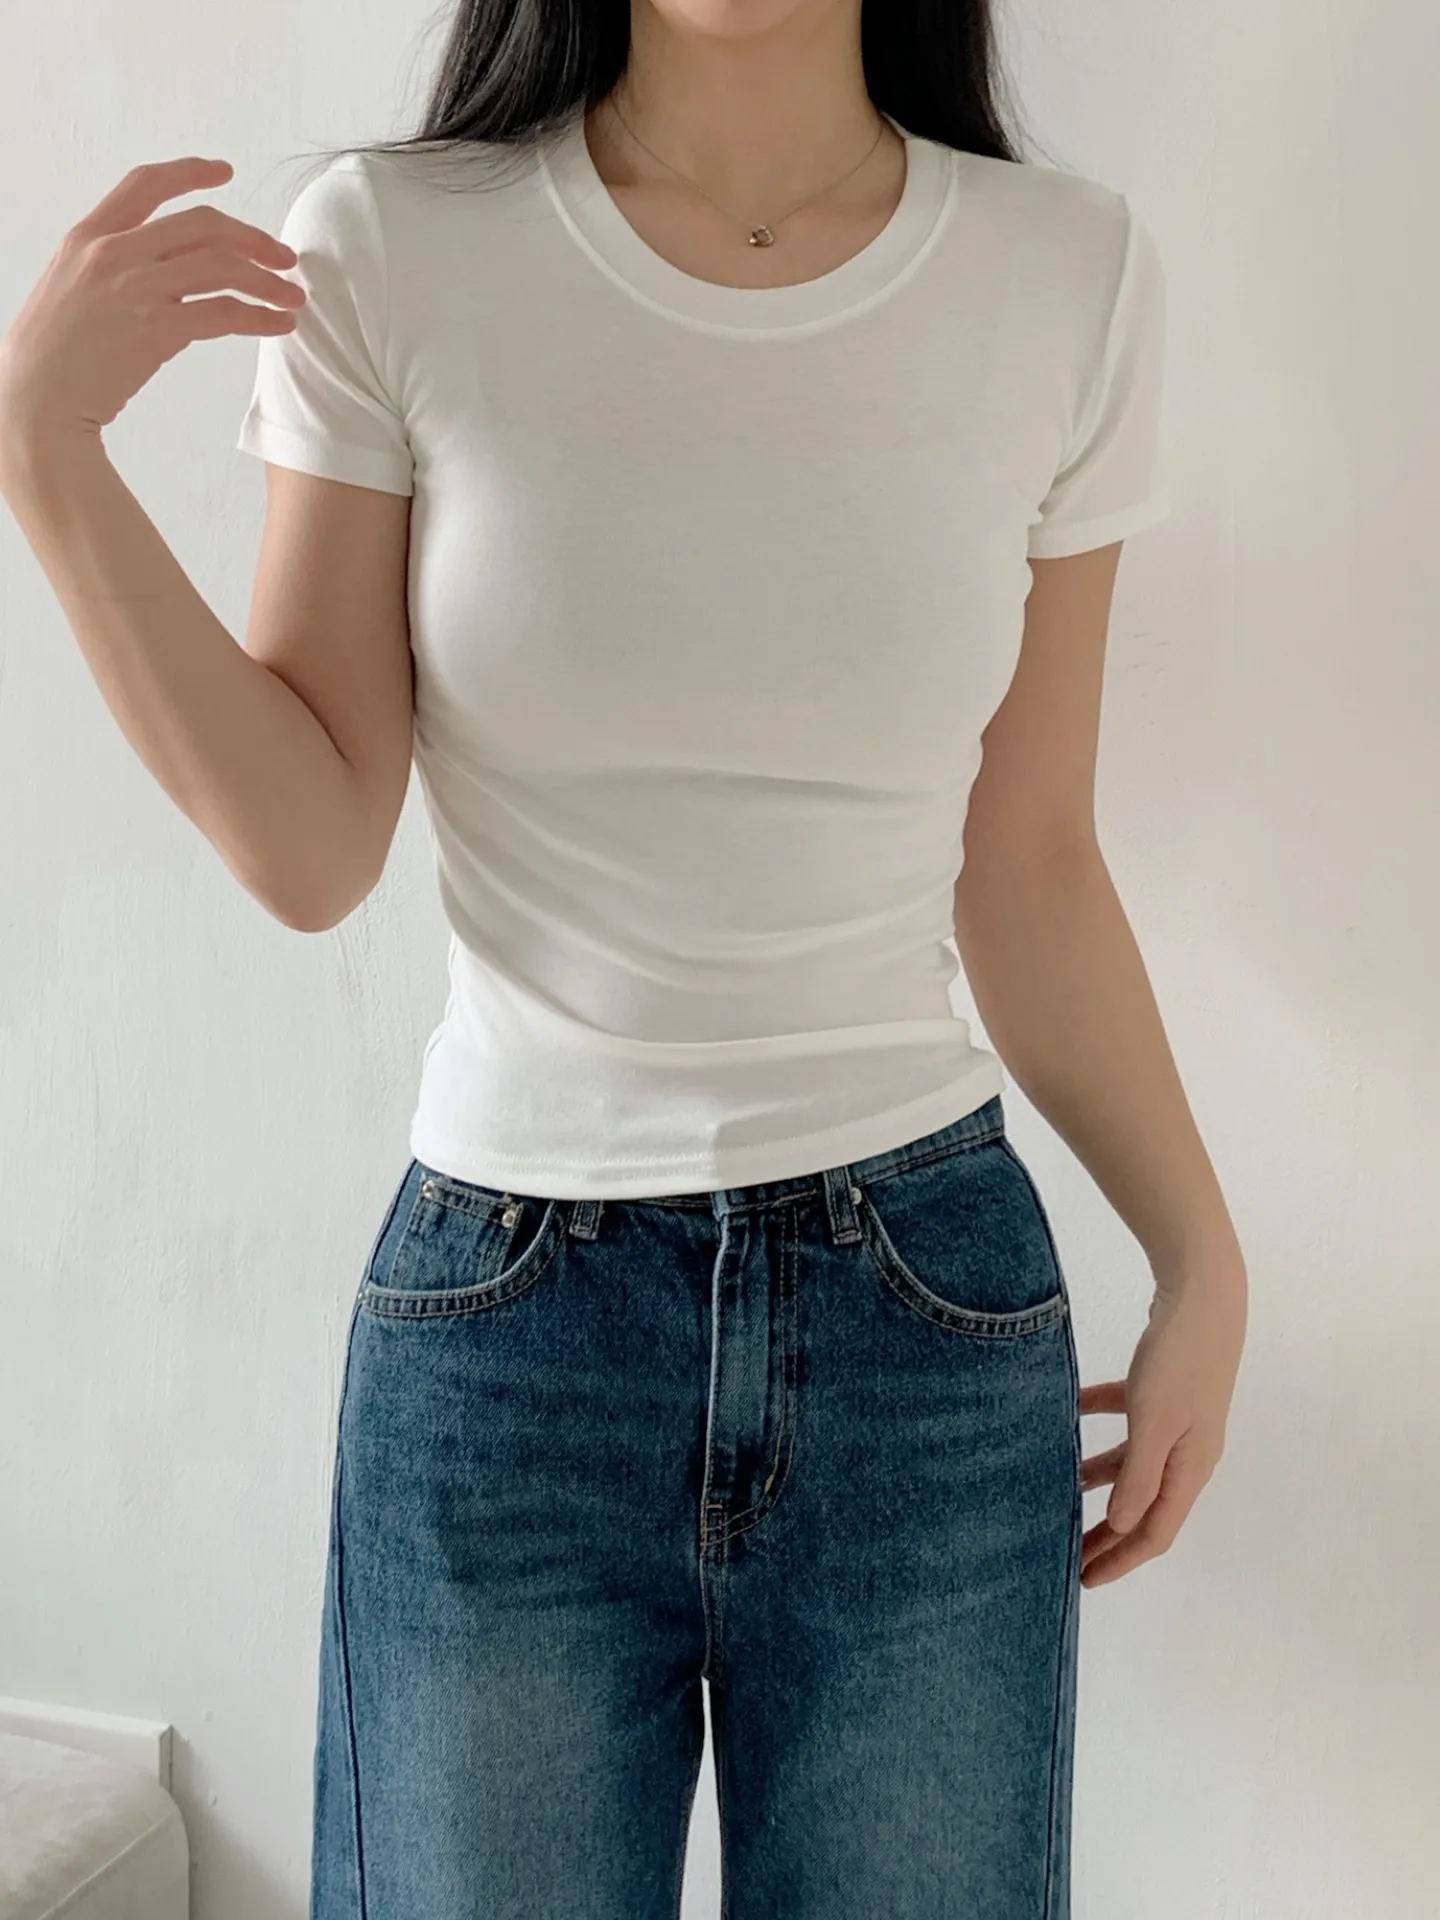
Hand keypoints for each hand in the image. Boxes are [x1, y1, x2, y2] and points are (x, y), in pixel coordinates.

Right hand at [0, 156, 304, 458]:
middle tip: (283, 257)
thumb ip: (114, 268)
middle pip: (202, 224)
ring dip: (267, 280)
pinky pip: (225, 312)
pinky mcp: (157, 328)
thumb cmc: (52, 356)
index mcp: (87, 236)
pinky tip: (279, 324)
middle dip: (253, 238)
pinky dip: (260, 317)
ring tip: (292, 296)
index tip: (225, 173)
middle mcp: (112, 252)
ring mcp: (135, 288)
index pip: (145, 184)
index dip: (190, 173)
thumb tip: (166, 272)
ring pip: (222, 265)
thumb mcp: (71, 287)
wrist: (36, 399)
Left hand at [1077, 1265, 1246, 1585]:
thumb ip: (1138, 1475)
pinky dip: (1095, 1423)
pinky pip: (1123, 1418)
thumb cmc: (1180, 1360)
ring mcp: (1176, 1420)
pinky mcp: (1162, 1389)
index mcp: (1190, 1469)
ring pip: (1131, 1464)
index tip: (1083, 1579)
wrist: (1204, 1293)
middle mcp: (1187, 1452)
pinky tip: (1065, 1415)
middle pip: (1142, 1505)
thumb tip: (1121, 1526)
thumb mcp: (1154, 1422)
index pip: (1154, 1532)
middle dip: (1107, 1532)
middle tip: (1067, 1552)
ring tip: (1058, 1489)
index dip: (1120, 1560)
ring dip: (1097, 1480)